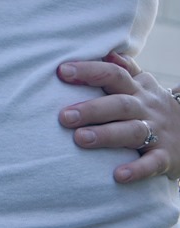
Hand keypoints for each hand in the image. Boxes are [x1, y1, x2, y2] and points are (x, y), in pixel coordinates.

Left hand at [57, 52, 179, 183]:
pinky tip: (118, 176)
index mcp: (137, 89)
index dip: (89, 71)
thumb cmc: (152, 108)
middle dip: (91, 109)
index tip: (62, 71)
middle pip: (119, 104)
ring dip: (106, 135)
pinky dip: (137, 170)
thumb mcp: (142, 85)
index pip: (113, 74)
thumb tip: (105, 51)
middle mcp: (146, 108)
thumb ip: (123, 68)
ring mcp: (158, 132)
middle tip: (63, 116)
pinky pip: (152, 163)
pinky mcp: (166, 157)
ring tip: (80, 139)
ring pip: (133, 131)